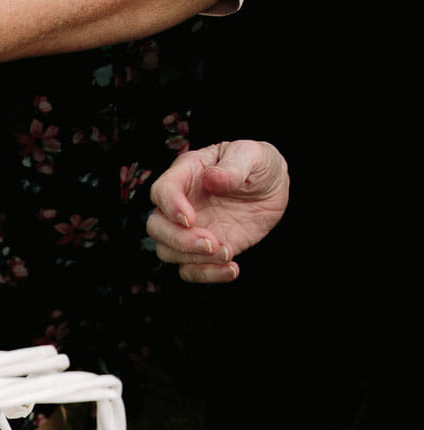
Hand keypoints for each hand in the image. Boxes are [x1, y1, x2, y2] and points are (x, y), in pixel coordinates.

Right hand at [146, 140, 288, 282]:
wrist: (272, 189)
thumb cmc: (257, 164)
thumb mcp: (253, 155)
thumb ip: (234, 166)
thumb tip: (211, 178)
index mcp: (186, 174)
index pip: (162, 191)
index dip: (170, 206)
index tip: (190, 219)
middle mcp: (180, 204)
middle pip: (156, 227)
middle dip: (179, 239)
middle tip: (211, 242)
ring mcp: (188, 230)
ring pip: (167, 251)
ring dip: (193, 258)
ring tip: (228, 252)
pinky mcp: (201, 250)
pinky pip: (190, 270)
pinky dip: (207, 274)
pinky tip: (232, 268)